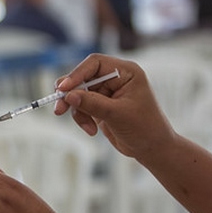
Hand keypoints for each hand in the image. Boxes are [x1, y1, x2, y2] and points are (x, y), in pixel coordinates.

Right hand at [53, 53, 175, 160]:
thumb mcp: (118, 115)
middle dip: (71, 94)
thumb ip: (93, 103)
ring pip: (78, 93)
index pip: (95, 63)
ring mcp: (106, 92)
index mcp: (126, 72)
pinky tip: (92, 130)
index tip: (63, 89)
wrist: (152, 149)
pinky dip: (81, 118)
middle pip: (82, 77)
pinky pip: (81, 106)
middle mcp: (115, 78)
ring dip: (77, 110)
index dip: (77, 74)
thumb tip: (69, 95)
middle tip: (59, 109)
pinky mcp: (99, 105)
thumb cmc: (145, 128)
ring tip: (86, 126)